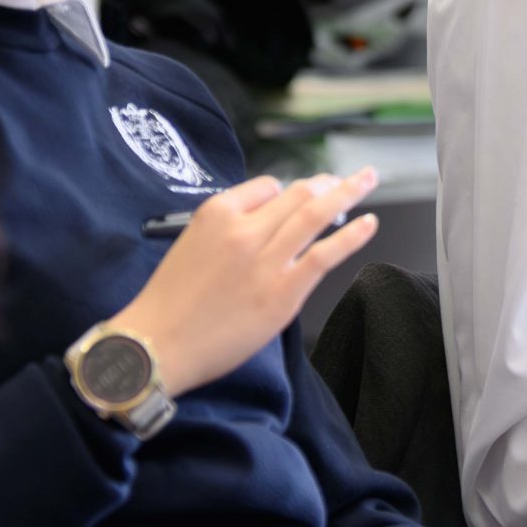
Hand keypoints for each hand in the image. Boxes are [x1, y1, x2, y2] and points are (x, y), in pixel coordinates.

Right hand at [105, 169, 381, 396]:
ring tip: (367, 181)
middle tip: (344, 182)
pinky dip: (353, 234)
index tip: (300, 197)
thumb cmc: (169, 302)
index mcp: (217, 213)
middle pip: (298, 195)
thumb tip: (267, 221)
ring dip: (348, 192)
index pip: (268, 187)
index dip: (288, 192)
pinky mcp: (283, 292)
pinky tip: (370, 222)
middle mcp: (244, 230)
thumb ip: (228, 228)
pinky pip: (326, 254)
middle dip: (326, 184)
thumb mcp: (191, 244)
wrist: (157, 345)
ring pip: (316, 214)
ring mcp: (266, 260)